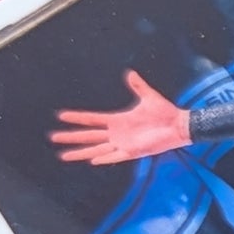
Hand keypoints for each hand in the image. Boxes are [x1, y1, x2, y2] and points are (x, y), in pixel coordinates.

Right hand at [50, 70, 191, 164]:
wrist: (179, 126)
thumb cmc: (165, 112)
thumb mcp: (149, 96)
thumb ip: (138, 86)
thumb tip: (130, 73)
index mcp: (117, 120)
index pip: (91, 120)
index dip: (76, 118)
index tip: (61, 116)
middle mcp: (116, 133)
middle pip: (88, 136)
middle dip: (71, 137)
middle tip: (53, 138)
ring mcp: (123, 144)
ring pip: (96, 149)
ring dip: (81, 152)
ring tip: (64, 155)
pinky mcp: (133, 152)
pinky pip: (115, 156)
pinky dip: (104, 158)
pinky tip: (92, 160)